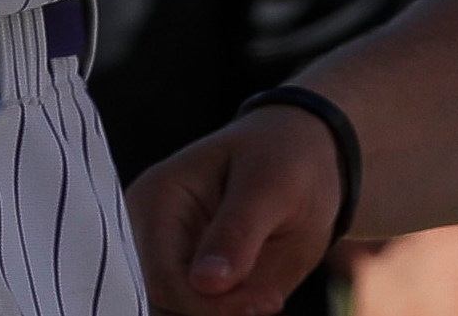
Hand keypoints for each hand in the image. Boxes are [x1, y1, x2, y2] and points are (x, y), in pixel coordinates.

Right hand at [132, 104, 346, 315]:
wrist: (304, 162)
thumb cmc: (284, 158)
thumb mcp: (272, 183)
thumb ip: (238, 230)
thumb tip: (207, 282)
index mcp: (155, 201)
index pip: (164, 279)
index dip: (212, 305)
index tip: (271, 301)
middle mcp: (152, 238)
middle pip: (163, 308)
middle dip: (217, 314)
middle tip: (271, 301)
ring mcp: (171, 265)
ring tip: (268, 295)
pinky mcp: (194, 287)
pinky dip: (232, 315)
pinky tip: (263, 301)